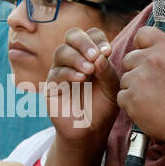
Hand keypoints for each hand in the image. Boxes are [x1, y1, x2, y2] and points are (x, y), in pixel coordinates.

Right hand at [46, 26, 119, 143]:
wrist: (91, 131)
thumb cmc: (103, 107)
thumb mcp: (112, 88)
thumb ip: (108, 72)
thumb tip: (100, 56)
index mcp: (91, 55)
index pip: (91, 34)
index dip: (98, 39)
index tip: (108, 51)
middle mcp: (75, 58)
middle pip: (72, 36)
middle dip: (83, 42)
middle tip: (95, 55)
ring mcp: (61, 70)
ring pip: (62, 52)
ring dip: (76, 58)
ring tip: (89, 71)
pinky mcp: (52, 85)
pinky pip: (56, 72)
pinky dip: (69, 73)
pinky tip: (80, 80)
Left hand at [117, 26, 164, 144]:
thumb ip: (164, 54)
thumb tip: (147, 48)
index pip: (142, 33)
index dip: (141, 45)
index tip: (144, 54)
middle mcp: (150, 60)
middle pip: (129, 59)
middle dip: (136, 71)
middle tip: (151, 85)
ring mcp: (138, 79)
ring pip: (125, 79)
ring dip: (133, 89)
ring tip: (152, 99)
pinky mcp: (130, 97)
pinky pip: (122, 96)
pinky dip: (131, 104)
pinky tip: (147, 108)